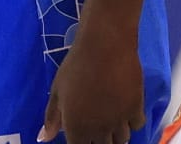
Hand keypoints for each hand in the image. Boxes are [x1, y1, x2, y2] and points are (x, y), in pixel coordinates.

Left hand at [42, 21, 144, 143]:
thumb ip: (52, 117)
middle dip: (99, 140)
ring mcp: (119, 121)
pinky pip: (137, 125)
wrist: (104, 46)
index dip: (81, 142)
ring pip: (122, 140)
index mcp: (77, 127)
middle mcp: (99, 130)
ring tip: (111, 118)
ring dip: (115, 133)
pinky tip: (125, 109)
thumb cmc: (76, 66)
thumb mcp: (57, 90)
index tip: (82, 134)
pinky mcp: (136, 108)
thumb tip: (43, 138)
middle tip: (97, 124)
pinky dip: (132, 121)